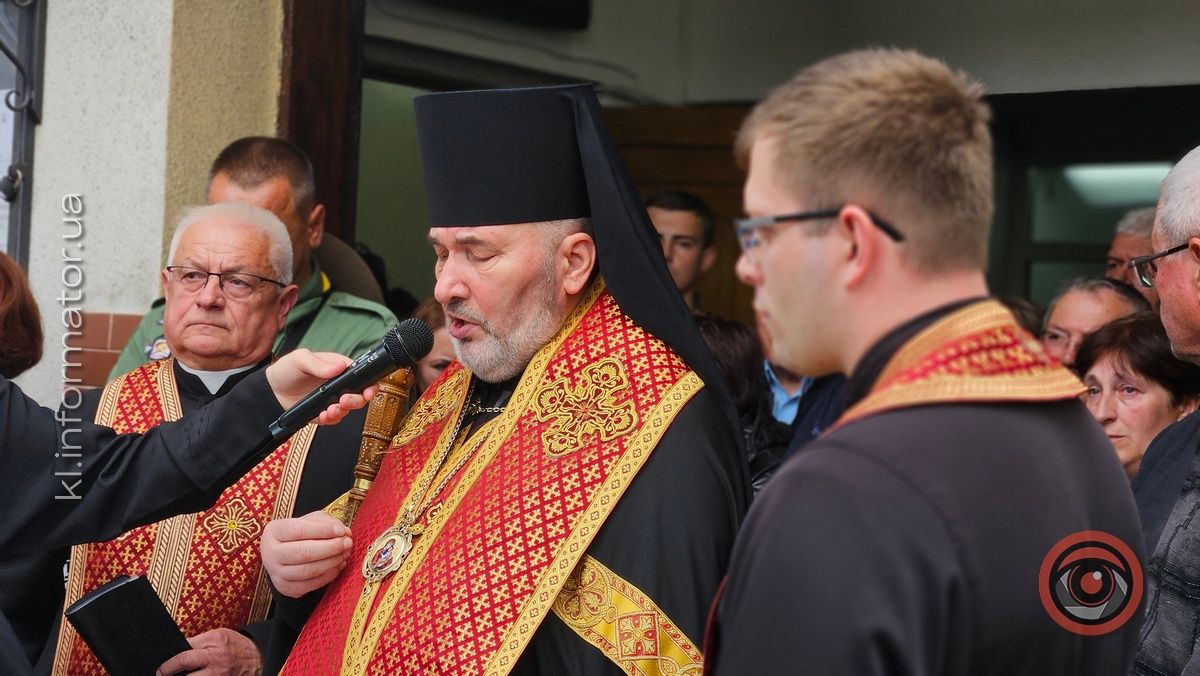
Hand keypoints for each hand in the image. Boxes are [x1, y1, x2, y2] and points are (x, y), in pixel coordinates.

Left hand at [155, 627, 260, 675]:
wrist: (258, 659)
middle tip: (161, 674)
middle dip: (169, 672)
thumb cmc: (237, 646)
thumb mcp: (219, 635)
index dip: (168, 664)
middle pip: (185, 668)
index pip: (184, 655)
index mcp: (214, 644)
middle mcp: (215, 661)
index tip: (161, 668)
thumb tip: (178, 649)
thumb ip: (198, 641)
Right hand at [261, 511, 352, 597]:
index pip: (298, 530)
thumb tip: (344, 532)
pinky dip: (329, 575)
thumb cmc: (299, 534)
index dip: (323, 531)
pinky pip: (310, 585)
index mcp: (274, 531)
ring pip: (308, 571)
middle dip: (330, 548)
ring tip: (345, 553)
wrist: (282, 554)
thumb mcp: (309, 520)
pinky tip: (339, 565)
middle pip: (303, 553)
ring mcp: (276, 573)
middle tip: (348, 543)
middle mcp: (270, 553)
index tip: (341, 530)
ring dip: (332, 562)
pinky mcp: (286, 588)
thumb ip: (326, 523)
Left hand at [264, 349, 378, 422]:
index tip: (368, 390)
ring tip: (331, 410)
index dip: (369, 384)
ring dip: (343, 411)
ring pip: (348, 409)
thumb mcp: (300, 359)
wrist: (270, 390)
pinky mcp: (323, 413)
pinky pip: (333, 419)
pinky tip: (324, 415)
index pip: (361, 376)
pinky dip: (332, 419)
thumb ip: (319, 364)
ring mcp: (331, 400)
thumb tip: (340, 367)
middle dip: (357, 400)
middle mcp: (338, 385)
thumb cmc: (286, 369)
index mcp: (338, 369)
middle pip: (359, 395)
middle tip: (345, 401)